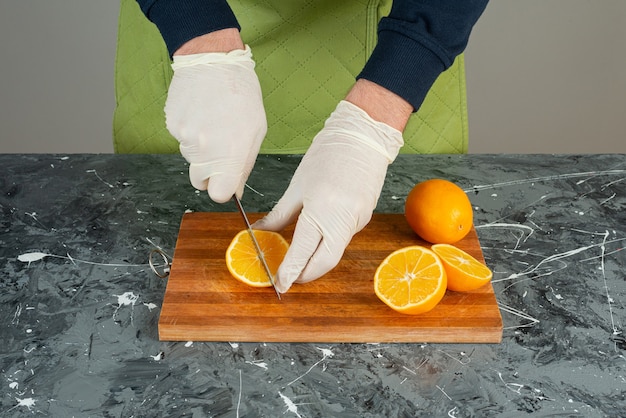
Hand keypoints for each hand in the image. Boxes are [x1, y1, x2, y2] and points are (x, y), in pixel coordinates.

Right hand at [165, 45, 265, 202]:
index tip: (226, 181)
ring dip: (201, 148)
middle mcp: (205, 150)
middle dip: (210, 172)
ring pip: (190, 158)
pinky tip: (201, 112)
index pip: (218, 194)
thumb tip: (236, 192)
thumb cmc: (241, 93)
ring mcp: (185, 138)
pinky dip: (190, 131)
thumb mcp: (256, 130)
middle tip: (221, 147)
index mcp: (230, 154)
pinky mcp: (172, 125)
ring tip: (212, 121)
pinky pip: (181, 140)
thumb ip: (244, 165)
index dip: (222, 190)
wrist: (212, 60)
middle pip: (200, 181)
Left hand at [253, 100, 403, 291]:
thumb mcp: (298, 186)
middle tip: (288, 278)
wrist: (363, 137)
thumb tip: (262, 232)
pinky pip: (343, 238)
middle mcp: (343, 221)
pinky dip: (327, 244)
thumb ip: (281, 214)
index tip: (279, 284)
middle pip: (324, 263)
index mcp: (322, 210)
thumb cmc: (328, 155)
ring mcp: (357, 221)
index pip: (303, 251)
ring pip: (335, 252)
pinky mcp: (364, 217)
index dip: (289, 271)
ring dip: (316, 261)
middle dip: (305, 274)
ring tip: (297, 260)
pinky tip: (316, 240)